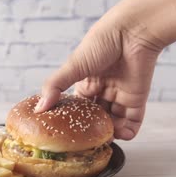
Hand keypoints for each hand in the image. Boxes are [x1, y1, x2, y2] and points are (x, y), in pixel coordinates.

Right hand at [34, 16, 163, 139]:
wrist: (132, 32)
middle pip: (96, 116)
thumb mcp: (73, 66)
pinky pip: (134, 119)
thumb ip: (54, 86)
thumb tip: (38, 108)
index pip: (77, 106)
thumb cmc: (101, 43)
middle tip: (85, 144)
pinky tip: (122, 136)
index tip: (66, 135)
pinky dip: (130, 131)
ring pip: (114, 120)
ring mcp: (120, 94)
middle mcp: (102, 89)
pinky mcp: (137, 97)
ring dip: (109, 132)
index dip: (73, 121)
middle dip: (91, 130)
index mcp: (85, 82)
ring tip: (103, 142)